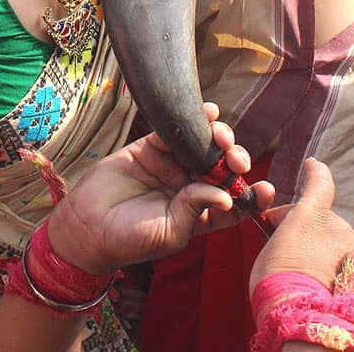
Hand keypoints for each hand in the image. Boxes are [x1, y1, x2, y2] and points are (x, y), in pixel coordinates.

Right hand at [46, 103, 274, 276]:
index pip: (234, 202)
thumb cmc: (131, 239)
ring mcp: (171, 166)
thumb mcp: (171, 232)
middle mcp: (190, 188)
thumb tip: (226, 195)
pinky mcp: (150, 148)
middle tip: (236, 159)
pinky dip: (194, 119)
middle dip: (235, 159)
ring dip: (219, 137)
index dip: (251, 195)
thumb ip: (197, 210)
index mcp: (200, 214)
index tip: (266, 188)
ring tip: (221, 135)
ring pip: (203, 145)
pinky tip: (208, 112)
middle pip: (222, 168)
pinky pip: (175, 131)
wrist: (87, 226)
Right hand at [249, 159, 353, 317]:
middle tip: (295, 255)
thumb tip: (297, 236)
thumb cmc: (276, 280)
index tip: (313, 165)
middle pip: (327, 224)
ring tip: (318, 277)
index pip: (319, 183)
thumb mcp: (272, 247)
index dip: (316, 172)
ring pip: (346, 246)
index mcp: (312, 213)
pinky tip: (340, 285)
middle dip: (312, 234)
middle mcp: (340, 224)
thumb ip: (289, 234)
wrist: (302, 314)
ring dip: (335, 255)